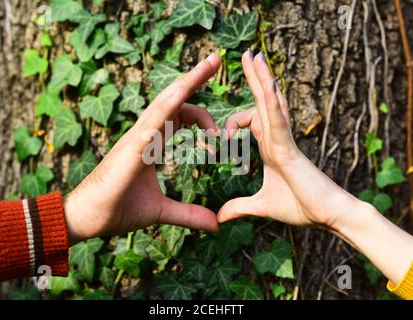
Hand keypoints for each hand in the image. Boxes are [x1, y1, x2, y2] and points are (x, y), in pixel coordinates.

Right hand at [65, 53, 221, 244]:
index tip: (221, 130)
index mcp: (151, 143)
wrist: (86, 219)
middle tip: (217, 59)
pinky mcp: (130, 148)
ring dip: (189, 80)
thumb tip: (215, 224)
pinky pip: (152, 120)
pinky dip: (169, 104)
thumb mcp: (161, 211)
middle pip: (173, 99)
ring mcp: (136, 137)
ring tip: (211, 62)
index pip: (179, 116)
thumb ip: (188, 213)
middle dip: (196, 78)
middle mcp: (144, 134)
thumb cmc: (117, 209)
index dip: (201, 114)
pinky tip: (184, 90)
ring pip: (165, 101)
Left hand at [218, 51, 360, 230]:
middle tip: (245, 55)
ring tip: (253, 56)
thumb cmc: (300, 206)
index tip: (219, 139)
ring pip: (272, 103)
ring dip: (262, 79)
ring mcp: (284, 139)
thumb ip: (240, 207)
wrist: (326, 216)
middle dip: (254, 77)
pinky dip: (272, 103)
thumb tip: (220, 217)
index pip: (250, 120)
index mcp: (269, 146)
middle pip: (262, 100)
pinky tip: (266, 85)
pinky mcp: (289, 147)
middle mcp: (276, 138)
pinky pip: (279, 120)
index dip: (231, 123)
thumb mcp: (262, 206)